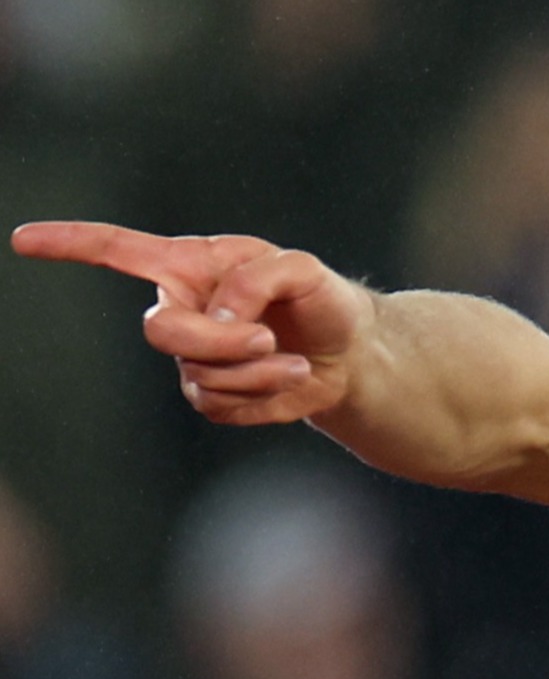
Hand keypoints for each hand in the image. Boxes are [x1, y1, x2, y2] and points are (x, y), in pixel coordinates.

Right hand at [11, 222, 372, 425]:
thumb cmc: (323, 300)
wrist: (352, 354)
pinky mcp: (214, 396)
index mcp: (192, 266)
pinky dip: (262, 395)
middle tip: (264, 339)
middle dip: (215, 341)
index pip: (118, 250)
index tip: (23, 239)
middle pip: (159, 331)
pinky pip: (218, 405)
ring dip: (253, 372)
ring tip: (291, 360)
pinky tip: (291, 378)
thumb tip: (217, 317)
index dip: (70, 243)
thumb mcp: (303, 271)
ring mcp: (193, 356)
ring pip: (196, 375)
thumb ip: (257, 279)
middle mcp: (183, 308)